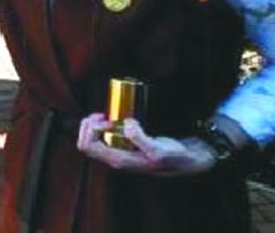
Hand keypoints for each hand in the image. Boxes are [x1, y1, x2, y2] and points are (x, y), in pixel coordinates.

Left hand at [76, 114, 215, 176]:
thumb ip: (140, 139)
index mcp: (118, 161)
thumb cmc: (173, 156)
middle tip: (103, 114)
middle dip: (88, 124)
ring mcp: (118, 153)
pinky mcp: (125, 147)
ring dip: (95, 123)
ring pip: (92, 138)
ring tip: (108, 115)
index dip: (91, 129)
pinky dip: (104, 124)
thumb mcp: (158, 150)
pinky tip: (116, 119)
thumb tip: (125, 124)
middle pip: (84, 142)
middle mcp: (115, 158)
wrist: (189, 159)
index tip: (108, 119)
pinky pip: (103, 135)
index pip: (87, 146)